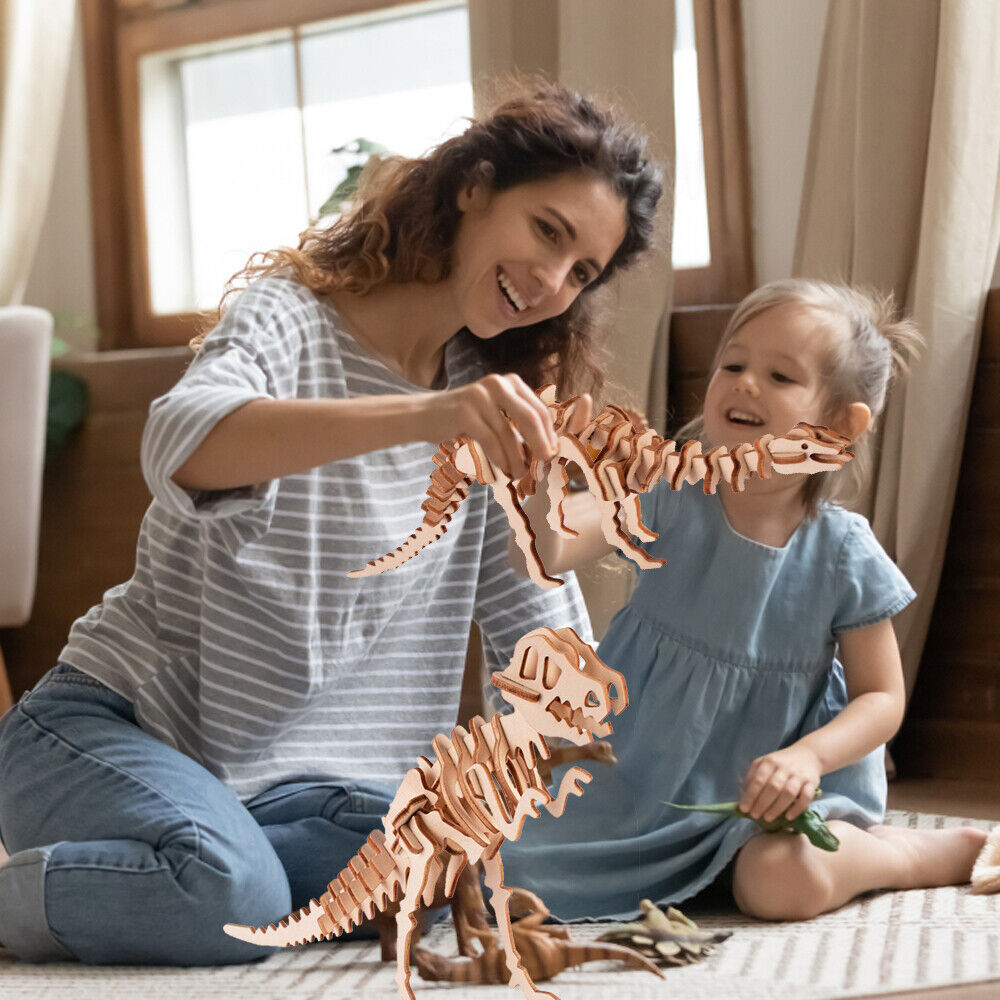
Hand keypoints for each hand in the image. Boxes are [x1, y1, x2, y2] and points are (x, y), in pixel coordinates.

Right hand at [419, 374, 558, 478]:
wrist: (423, 414)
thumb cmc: (464, 420)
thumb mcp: (494, 414)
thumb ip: (517, 424)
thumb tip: (546, 451)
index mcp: (510, 383)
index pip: (539, 410)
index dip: (549, 435)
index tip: (551, 457)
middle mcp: (498, 384)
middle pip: (530, 418)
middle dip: (540, 445)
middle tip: (543, 466)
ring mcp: (480, 395)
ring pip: (509, 433)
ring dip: (517, 459)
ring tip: (519, 475)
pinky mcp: (464, 411)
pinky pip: (490, 440)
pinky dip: (499, 458)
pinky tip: (502, 470)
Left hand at [738, 744, 821, 822]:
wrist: (807, 755)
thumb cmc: (780, 763)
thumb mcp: (764, 763)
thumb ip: (752, 776)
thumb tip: (742, 795)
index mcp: (770, 761)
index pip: (758, 779)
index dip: (750, 795)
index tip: (744, 808)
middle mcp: (784, 767)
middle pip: (773, 787)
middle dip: (762, 803)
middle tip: (754, 815)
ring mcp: (799, 775)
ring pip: (788, 793)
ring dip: (777, 808)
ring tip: (767, 818)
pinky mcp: (812, 782)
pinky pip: (806, 797)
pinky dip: (797, 808)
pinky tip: (788, 817)